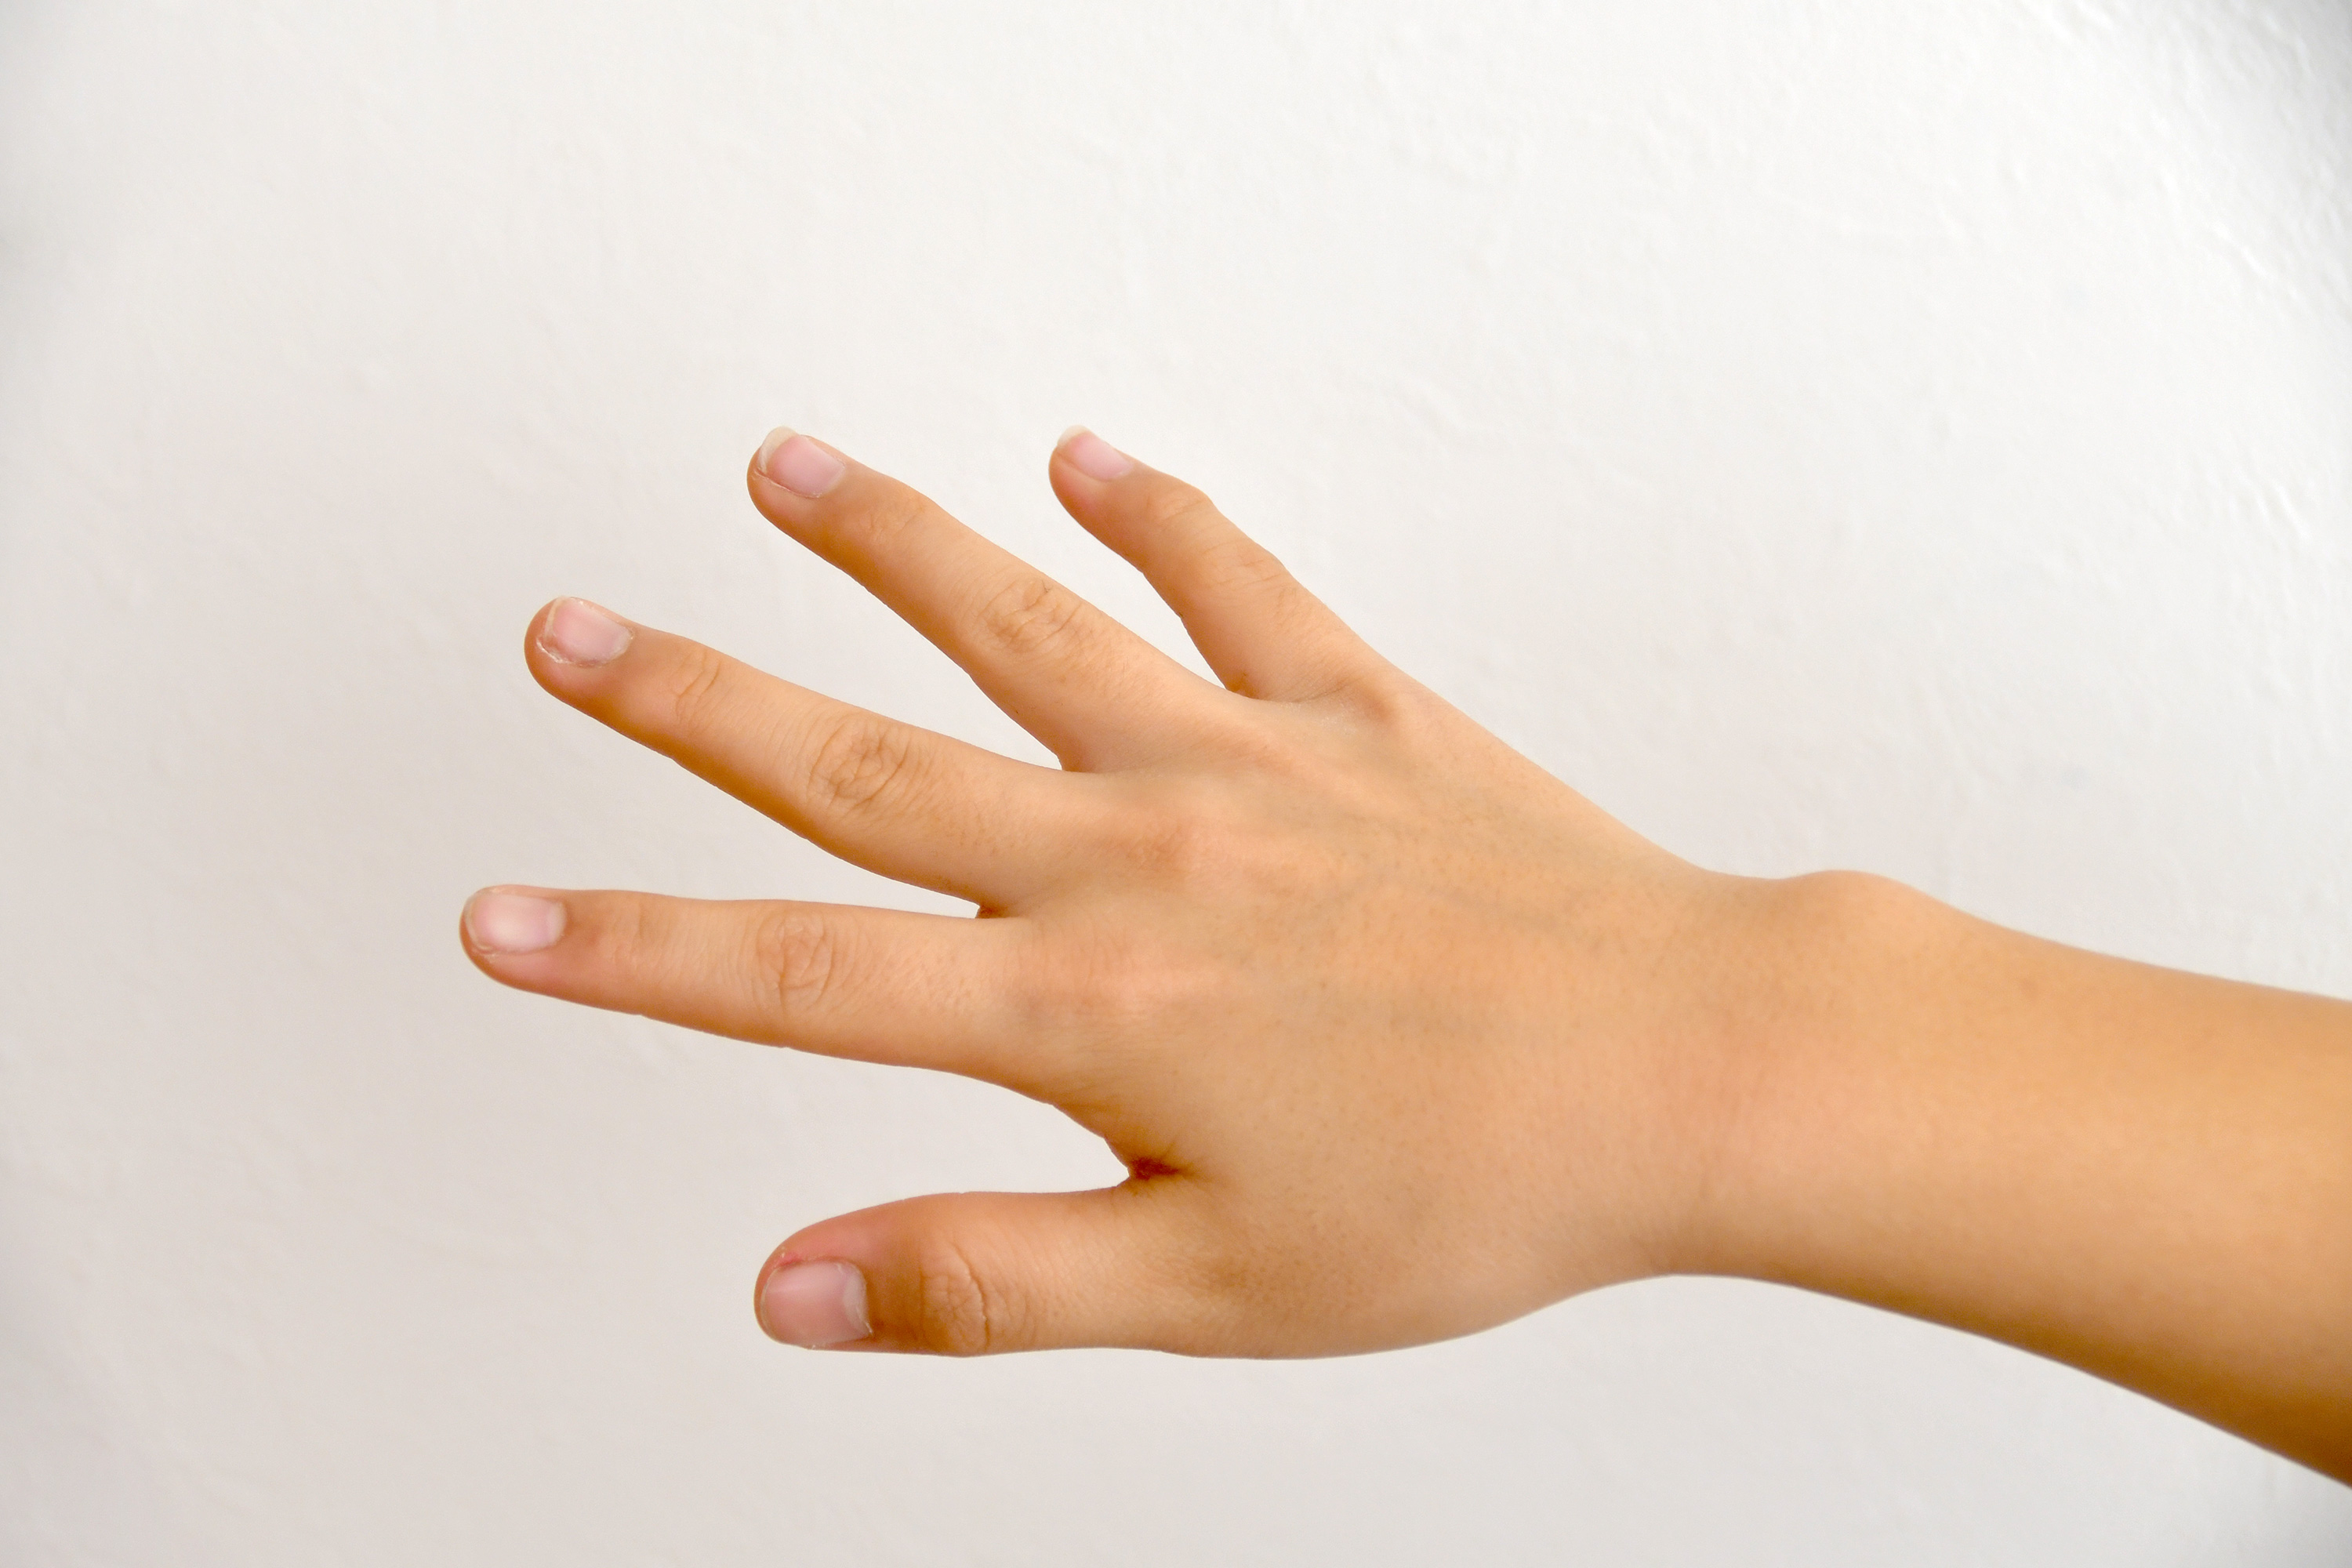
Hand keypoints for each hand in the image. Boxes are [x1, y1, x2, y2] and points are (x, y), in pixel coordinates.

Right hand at [461, 427, 1781, 1355]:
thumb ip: (984, 1280)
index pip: (801, 978)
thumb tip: (789, 1293)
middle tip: (568, 633)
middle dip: (694, 702)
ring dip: (892, 546)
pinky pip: (1240, 586)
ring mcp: (1243, 764)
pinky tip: (1090, 459)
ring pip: (1026, 628)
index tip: (502, 917)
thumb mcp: (1213, 1288)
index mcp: (1085, 1008)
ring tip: (783, 471)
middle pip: (864, 766)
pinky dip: (1163, 516)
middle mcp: (1136, 857)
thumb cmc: (1474, 1195)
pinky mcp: (1356, 713)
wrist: (1694, 1071)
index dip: (632, 953)